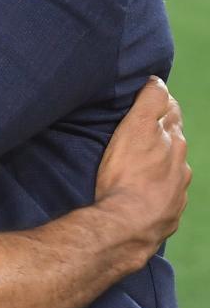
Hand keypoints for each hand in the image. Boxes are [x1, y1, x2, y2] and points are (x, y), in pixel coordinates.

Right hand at [95, 76, 190, 262]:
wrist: (127, 226)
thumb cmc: (126, 175)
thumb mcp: (136, 127)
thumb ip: (150, 100)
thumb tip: (158, 81)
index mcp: (174, 141)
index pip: (170, 110)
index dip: (158, 102)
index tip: (146, 101)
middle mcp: (181, 165)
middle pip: (174, 140)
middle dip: (161, 133)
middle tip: (140, 131)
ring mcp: (177, 193)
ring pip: (172, 170)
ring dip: (161, 164)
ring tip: (140, 165)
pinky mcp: (168, 215)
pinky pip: (166, 198)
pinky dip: (157, 191)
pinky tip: (143, 194)